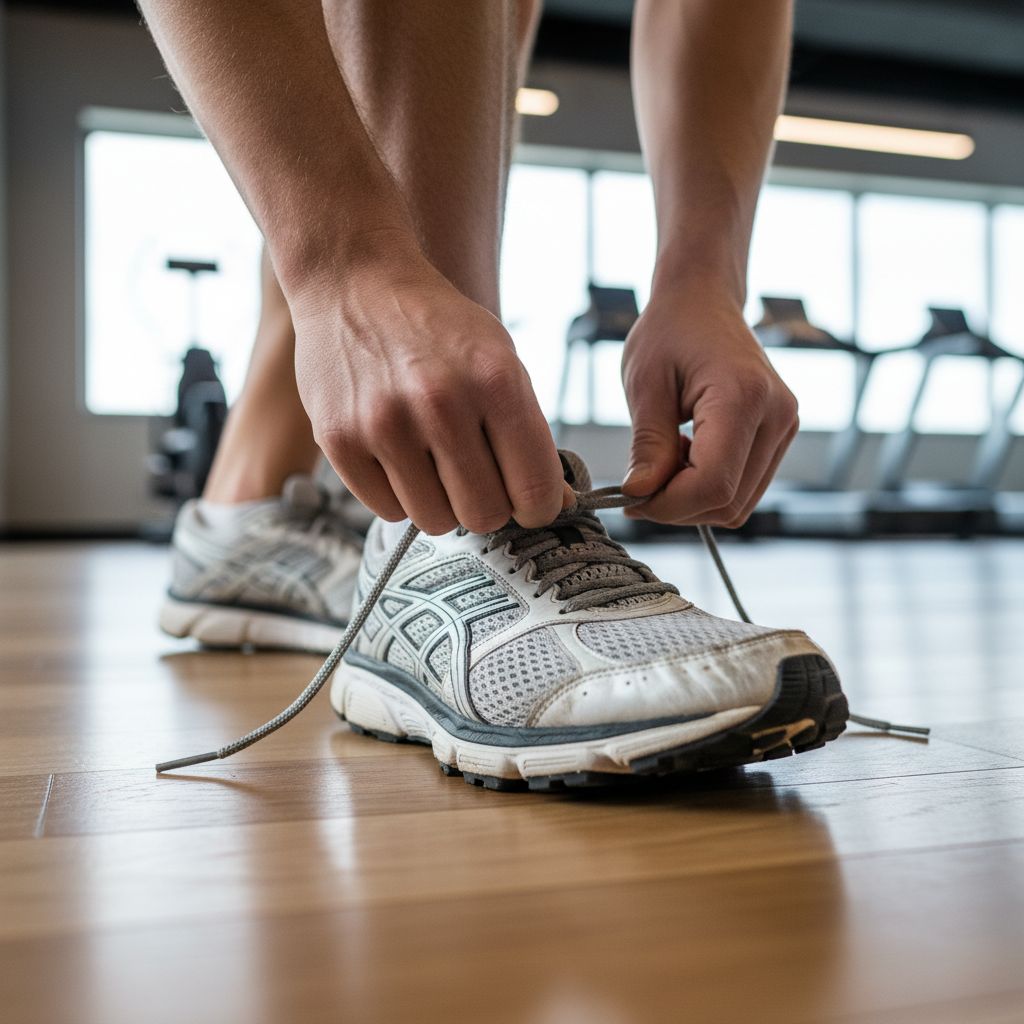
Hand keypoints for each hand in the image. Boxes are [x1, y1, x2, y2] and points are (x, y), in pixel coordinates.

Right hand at [291, 247, 567, 534]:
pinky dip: (399, 495)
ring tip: (434, 462)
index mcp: (495, 380)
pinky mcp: (340, 441)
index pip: (535, 490)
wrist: (354, 283)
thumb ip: (529, 433)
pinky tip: (399, 457)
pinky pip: (388, 510)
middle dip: (488, 504)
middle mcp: (440, 403)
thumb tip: (555, 503)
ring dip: (441, 502)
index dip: (538, 507)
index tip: (529, 502)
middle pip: (484, 514)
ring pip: (435, 521)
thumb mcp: (500, 359)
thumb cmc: (435, 326)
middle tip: (478, 478)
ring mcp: (384, 424)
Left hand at [620, 287, 797, 526]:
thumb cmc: (670, 330)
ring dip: (693, 499)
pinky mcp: (780, 435)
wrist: (704, 300)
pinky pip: (745, 487)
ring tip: (665, 459)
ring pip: (739, 504)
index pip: (714, 485)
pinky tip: (686, 455)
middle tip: (641, 481)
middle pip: (729, 503)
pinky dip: (709, 487)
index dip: (668, 505)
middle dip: (677, 507)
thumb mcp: (644, 384)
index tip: (631, 497)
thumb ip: (647, 444)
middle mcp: (777, 415)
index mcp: (743, 397)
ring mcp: (785, 427)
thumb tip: (640, 495)